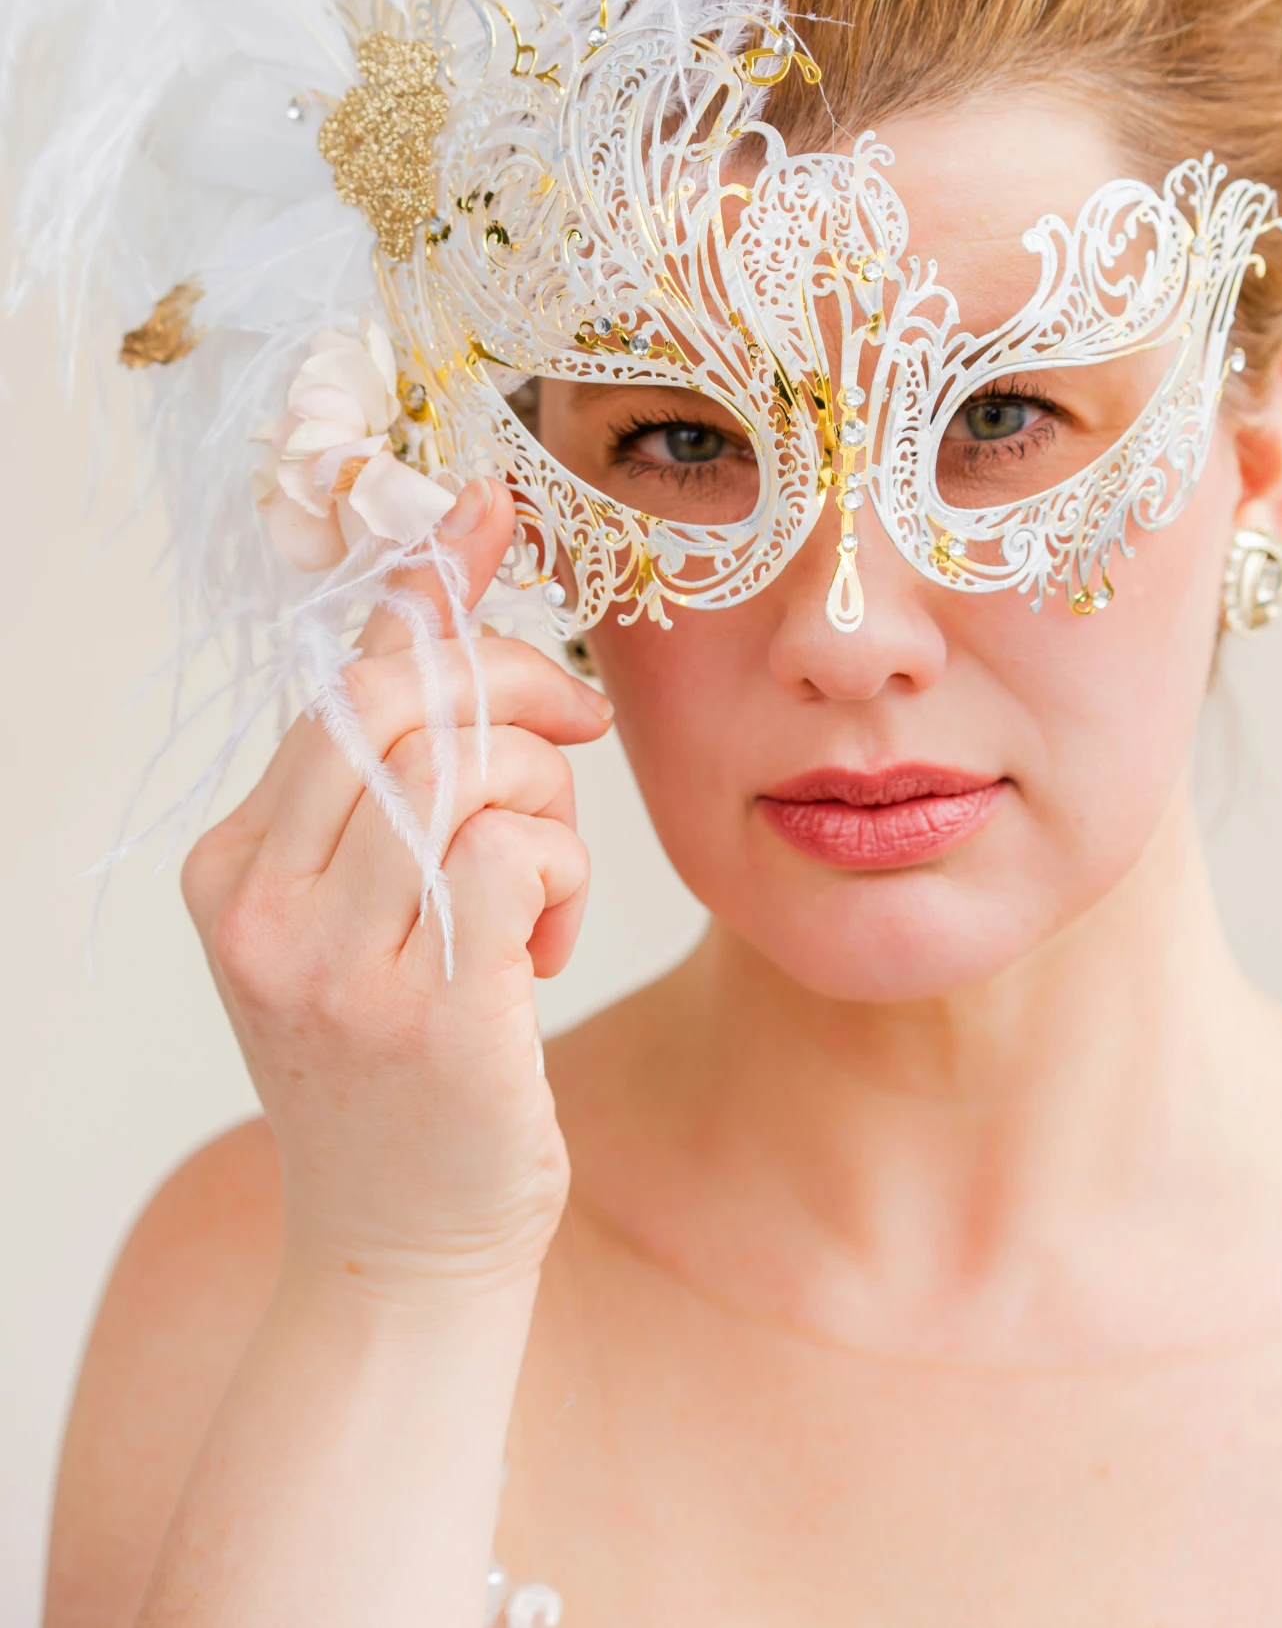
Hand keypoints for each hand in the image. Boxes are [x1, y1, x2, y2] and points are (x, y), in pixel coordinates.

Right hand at [181, 480, 611, 1302]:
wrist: (402, 1251)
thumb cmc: (406, 1062)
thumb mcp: (367, 907)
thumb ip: (392, 772)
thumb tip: (440, 610)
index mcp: (231, 864)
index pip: (338, 683)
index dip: (426, 589)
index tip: (488, 506)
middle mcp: (258, 905)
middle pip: (402, 705)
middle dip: (513, 686)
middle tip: (574, 724)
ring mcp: (330, 965)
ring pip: (471, 770)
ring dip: (546, 806)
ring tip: (543, 889)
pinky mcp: (425, 1017)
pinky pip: (521, 854)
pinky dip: (562, 877)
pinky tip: (546, 946)